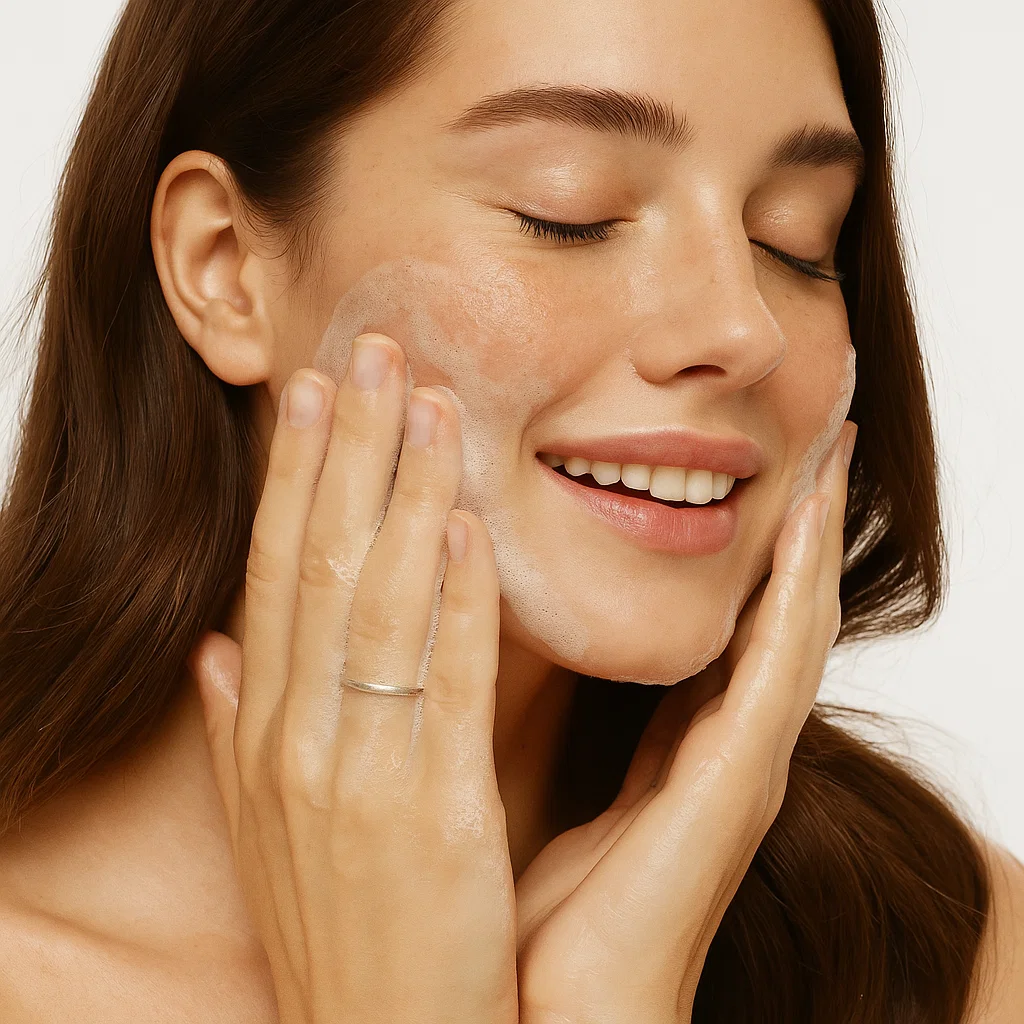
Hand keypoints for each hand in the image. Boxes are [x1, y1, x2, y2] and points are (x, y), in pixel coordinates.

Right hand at [188, 335, 518, 1023]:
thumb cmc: (337, 926)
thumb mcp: (266, 827)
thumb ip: (238, 729)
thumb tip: (217, 648)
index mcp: (262, 733)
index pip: (273, 572)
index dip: (294, 473)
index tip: (316, 390)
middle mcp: (293, 738)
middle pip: (316, 562)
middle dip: (345, 448)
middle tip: (372, 348)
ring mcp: (355, 773)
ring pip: (373, 601)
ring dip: (402, 493)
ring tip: (428, 402)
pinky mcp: (430, 813)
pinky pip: (438, 683)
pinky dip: (450, 600)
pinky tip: (467, 526)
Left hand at [515, 421, 856, 1023]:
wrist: (556, 1021)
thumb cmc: (536, 914)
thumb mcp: (531, 783)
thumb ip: (529, 713)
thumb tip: (479, 639)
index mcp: (673, 741)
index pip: (719, 619)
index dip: (738, 542)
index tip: (742, 465)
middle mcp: (721, 743)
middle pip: (770, 608)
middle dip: (794, 522)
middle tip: (818, 432)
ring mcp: (741, 765)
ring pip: (790, 625)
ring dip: (811, 540)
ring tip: (829, 451)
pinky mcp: (737, 788)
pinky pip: (774, 673)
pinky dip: (793, 599)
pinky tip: (802, 533)